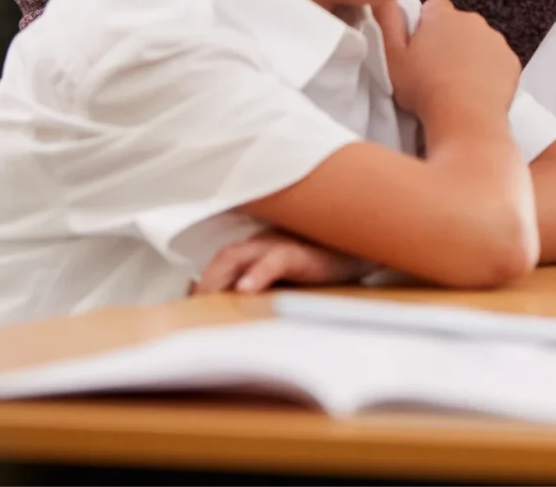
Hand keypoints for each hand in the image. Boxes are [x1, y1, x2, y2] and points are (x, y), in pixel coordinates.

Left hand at [192, 229, 370, 294]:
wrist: (366, 248)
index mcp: (261, 249)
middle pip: (223, 258)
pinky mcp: (302, 252)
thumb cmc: (329, 264)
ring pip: (237, 255)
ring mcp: (282, 244)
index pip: (222, 262)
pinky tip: (246, 289)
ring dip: (218, 279)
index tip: (189, 306)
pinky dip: (258, 273)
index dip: (203, 282)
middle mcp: (266, 243)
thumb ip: (266, 283)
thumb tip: (236, 301)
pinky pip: (275, 259)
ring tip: (207, 300)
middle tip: (193, 311)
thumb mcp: (293, 277)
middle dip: (204, 283)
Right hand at [376, 0, 518, 120]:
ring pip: (478, 41)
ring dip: (468, 54)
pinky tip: (475, 89)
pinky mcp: (511, 62)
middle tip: (433, 68)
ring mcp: (496, 40)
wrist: (466, 119)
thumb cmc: (424, 90)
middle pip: (457, 23)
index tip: (418, 47)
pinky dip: (488, 69)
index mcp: (444, 16)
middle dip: (447, 39)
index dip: (424, 25)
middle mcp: (474, 21)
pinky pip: (496, 59)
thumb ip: (387, 20)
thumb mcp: (392, 56)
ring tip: (454, 82)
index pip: (433, 6)